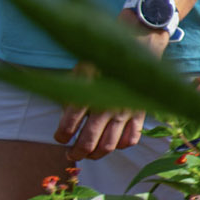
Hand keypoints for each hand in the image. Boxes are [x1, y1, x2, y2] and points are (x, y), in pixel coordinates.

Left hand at [54, 14, 165, 159]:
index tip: (60, 137)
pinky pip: (131, 139)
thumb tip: (64, 115)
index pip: (68, 125)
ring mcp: (125, 112)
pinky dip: (120, 146)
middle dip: (75, 152)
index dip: (61, 136)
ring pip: (108, 145)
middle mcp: (106, 106)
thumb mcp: (82, 69)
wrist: (140, 44)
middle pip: (88, 142)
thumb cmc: (107, 56)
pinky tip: (113, 143)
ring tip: (88, 154)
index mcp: (89, 93)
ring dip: (95, 154)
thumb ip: (72, 92)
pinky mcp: (140, 112)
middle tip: (70, 154)